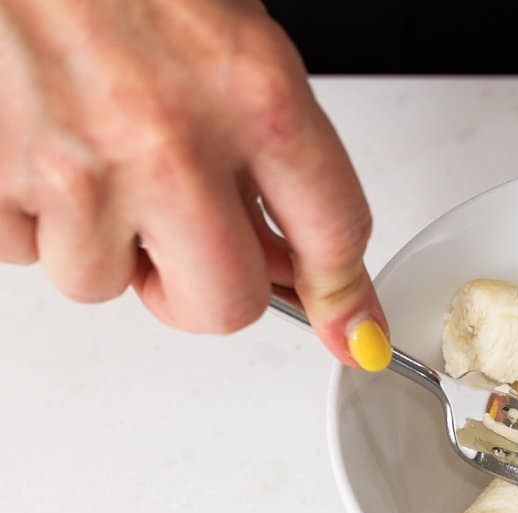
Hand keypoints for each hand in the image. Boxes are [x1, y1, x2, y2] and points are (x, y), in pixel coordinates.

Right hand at [0, 0, 391, 370]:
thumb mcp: (236, 42)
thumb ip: (272, 155)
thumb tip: (294, 260)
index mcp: (257, 95)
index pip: (334, 237)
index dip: (341, 295)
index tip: (351, 331)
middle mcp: (172, 140)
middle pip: (224, 306)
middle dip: (206, 293)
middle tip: (183, 249)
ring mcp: (79, 166)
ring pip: (106, 286)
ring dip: (104, 246)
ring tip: (93, 158)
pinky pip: (26, 253)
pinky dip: (33, 218)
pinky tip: (43, 149)